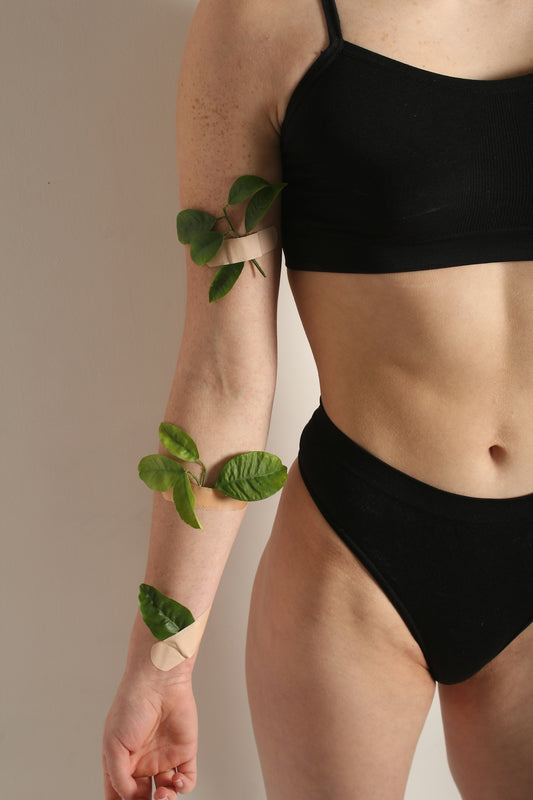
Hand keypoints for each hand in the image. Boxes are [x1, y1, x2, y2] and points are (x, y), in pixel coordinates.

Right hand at [103, 672, 197, 798]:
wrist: (158, 682)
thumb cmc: (131, 705)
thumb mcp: (113, 744)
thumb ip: (118, 776)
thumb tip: (129, 799)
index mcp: (122, 761)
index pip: (119, 794)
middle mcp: (143, 762)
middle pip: (143, 798)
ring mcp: (164, 758)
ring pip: (166, 793)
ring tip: (162, 796)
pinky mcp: (184, 752)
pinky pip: (187, 780)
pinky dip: (183, 787)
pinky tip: (176, 782)